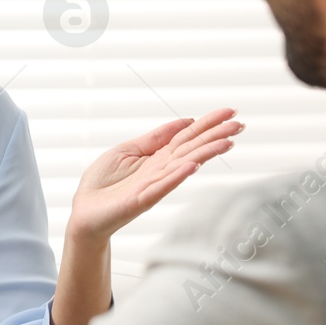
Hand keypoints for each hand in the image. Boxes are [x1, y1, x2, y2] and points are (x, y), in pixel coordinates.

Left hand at [67, 108, 241, 245]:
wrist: (85, 211)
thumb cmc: (104, 183)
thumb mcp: (128, 149)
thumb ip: (156, 137)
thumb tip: (185, 120)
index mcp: (158, 156)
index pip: (188, 136)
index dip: (208, 123)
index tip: (231, 113)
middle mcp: (161, 170)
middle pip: (192, 148)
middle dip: (216, 136)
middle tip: (241, 125)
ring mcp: (154, 185)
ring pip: (184, 166)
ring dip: (205, 154)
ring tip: (227, 143)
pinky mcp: (141, 200)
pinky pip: (161, 186)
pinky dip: (176, 176)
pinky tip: (192, 166)